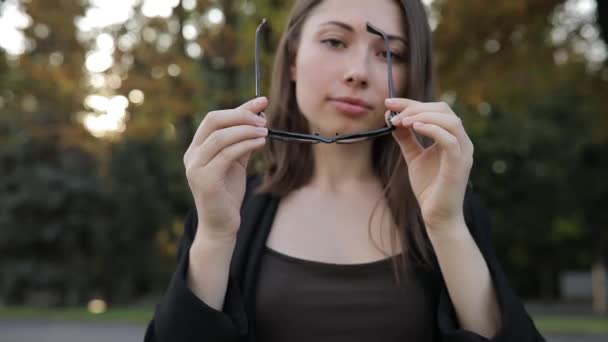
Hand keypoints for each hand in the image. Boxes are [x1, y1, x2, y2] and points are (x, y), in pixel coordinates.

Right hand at [183, 97, 267, 240]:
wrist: (221, 225)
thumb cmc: (228, 193)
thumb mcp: (237, 162)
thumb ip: (243, 140)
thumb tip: (260, 115)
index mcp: (197, 148)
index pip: (214, 118)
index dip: (239, 108)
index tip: (262, 102)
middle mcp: (192, 155)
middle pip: (213, 121)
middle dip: (241, 115)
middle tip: (263, 119)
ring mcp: (196, 167)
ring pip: (221, 137)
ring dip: (246, 130)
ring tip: (265, 132)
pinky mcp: (205, 180)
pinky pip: (227, 154)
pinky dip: (245, 144)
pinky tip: (261, 143)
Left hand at [385, 98, 472, 231]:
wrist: (437, 216)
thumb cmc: (429, 188)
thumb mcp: (413, 157)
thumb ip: (406, 138)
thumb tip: (392, 118)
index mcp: (452, 137)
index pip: (435, 109)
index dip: (412, 102)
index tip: (389, 102)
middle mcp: (462, 141)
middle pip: (444, 109)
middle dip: (416, 107)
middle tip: (394, 114)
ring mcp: (464, 152)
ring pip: (450, 120)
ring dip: (424, 115)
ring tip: (402, 121)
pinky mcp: (460, 164)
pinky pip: (450, 139)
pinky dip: (432, 129)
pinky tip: (414, 127)